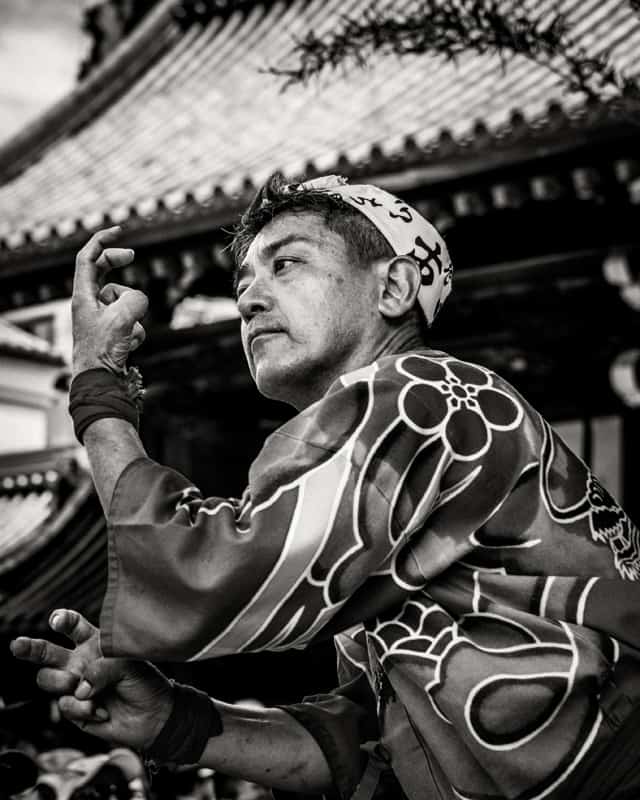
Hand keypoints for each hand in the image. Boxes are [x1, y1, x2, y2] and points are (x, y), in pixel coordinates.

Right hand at [10, 609, 172, 749]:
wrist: (152, 716)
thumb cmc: (144, 682)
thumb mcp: (128, 665)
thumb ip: (101, 669)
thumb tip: (78, 688)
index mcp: (94, 643)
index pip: (73, 627)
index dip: (63, 620)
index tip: (57, 620)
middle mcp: (79, 662)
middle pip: (47, 652)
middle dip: (29, 647)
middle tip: (16, 645)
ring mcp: (74, 686)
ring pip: (47, 679)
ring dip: (62, 682)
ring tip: (81, 687)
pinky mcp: (73, 710)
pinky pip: (65, 705)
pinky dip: (84, 709)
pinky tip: (102, 711)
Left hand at [72, 227, 148, 376]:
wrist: (102, 382)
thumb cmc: (104, 350)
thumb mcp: (123, 317)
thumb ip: (136, 299)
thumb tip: (140, 300)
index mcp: (82, 296)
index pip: (88, 259)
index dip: (102, 241)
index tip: (118, 231)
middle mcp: (89, 305)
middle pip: (104, 273)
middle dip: (120, 269)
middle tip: (132, 256)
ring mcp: (102, 319)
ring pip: (127, 302)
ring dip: (135, 316)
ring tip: (127, 334)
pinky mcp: (113, 333)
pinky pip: (133, 322)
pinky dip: (137, 332)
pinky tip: (129, 346)